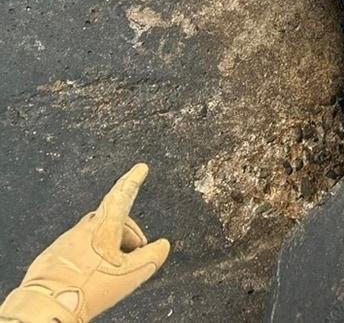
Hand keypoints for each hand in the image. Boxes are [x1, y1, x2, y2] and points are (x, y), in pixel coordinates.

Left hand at [0, 163, 169, 322]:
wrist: (48, 306)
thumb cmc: (89, 288)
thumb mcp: (132, 274)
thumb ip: (152, 257)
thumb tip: (163, 246)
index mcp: (103, 228)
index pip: (122, 196)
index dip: (133, 180)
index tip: (140, 168)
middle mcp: (82, 230)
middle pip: (112, 222)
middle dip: (127, 234)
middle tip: (136, 254)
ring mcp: (65, 243)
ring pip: (94, 238)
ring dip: (108, 249)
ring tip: (112, 272)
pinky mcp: (52, 258)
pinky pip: (76, 251)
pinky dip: (88, 259)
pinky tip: (91, 277)